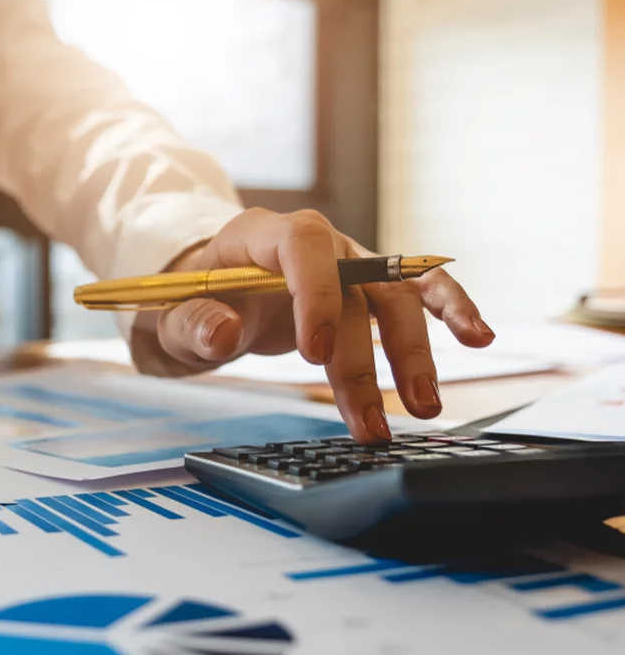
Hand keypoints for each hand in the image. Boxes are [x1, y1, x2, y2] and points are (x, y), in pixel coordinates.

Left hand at [135, 208, 495, 442]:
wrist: (209, 294)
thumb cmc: (193, 301)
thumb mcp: (175, 317)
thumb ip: (194, 324)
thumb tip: (221, 334)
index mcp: (259, 235)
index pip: (302, 244)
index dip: (315, 291)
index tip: (314, 351)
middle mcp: (316, 242)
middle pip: (353, 288)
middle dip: (364, 356)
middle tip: (369, 419)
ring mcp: (347, 262)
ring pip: (392, 298)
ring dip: (412, 352)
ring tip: (423, 407)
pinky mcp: (367, 287)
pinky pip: (415, 291)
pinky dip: (448, 308)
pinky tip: (479, 335)